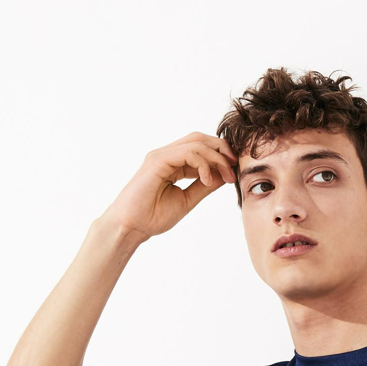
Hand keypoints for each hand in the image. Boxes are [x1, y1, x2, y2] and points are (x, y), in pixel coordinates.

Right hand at [100, 131, 239, 243]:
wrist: (131, 227)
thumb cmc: (153, 217)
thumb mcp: (187, 199)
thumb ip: (204, 186)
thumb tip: (224, 175)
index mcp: (173, 163)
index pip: (201, 148)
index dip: (220, 156)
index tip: (233, 172)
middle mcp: (166, 155)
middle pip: (200, 139)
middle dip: (222, 150)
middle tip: (235, 168)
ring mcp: (161, 156)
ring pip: (196, 143)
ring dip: (216, 158)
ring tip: (225, 176)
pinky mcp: (157, 161)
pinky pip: (186, 153)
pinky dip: (202, 164)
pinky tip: (207, 180)